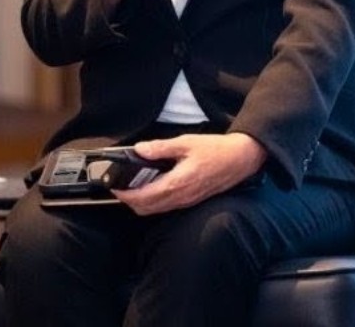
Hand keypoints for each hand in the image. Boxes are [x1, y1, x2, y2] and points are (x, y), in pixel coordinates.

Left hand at [113, 132, 266, 215]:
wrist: (240, 160)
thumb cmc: (216, 151)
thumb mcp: (186, 143)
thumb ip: (161, 147)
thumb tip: (140, 149)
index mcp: (177, 184)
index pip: (143, 197)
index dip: (125, 195)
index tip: (114, 187)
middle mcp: (180, 198)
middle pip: (146, 209)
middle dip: (129, 201)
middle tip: (120, 187)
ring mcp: (186, 201)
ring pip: (155, 210)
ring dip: (141, 203)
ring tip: (132, 187)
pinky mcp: (190, 200)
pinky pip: (166, 207)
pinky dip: (153, 201)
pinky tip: (152, 187)